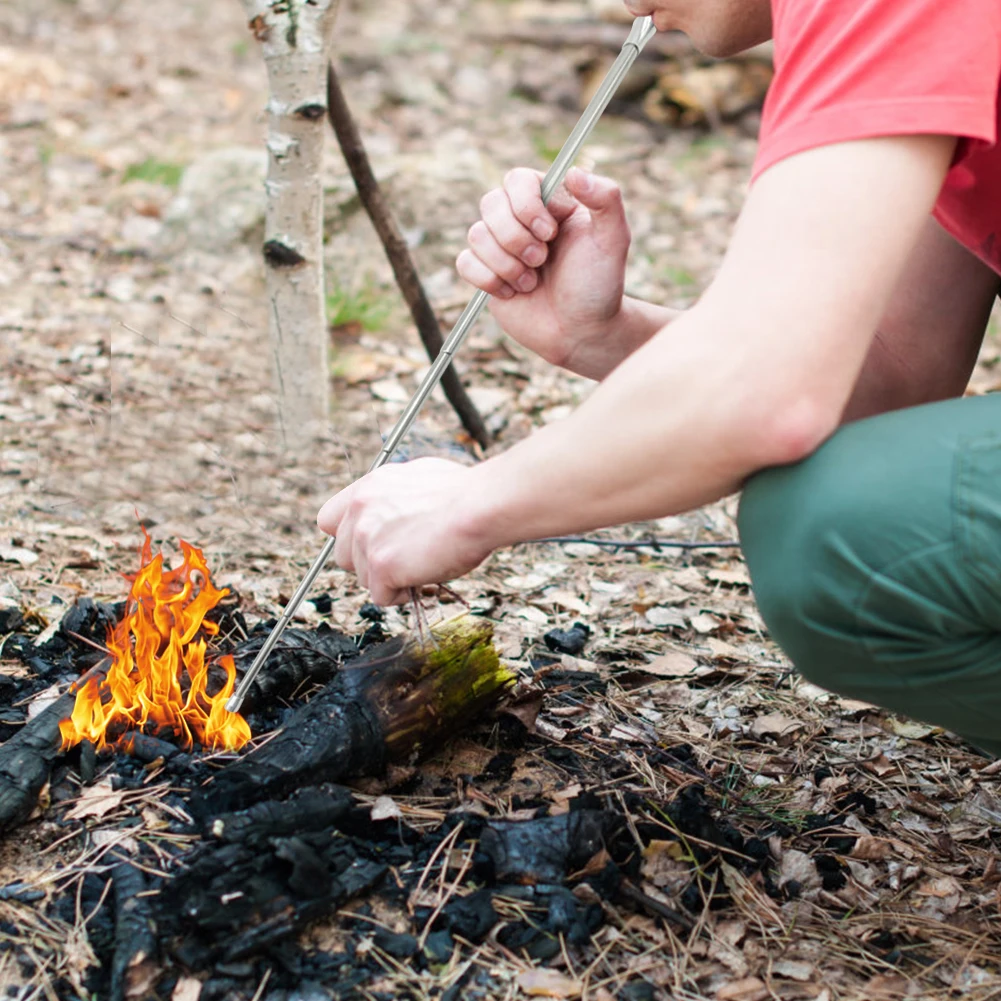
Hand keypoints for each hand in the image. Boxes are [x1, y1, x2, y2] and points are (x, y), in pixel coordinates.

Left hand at [316, 458, 495, 605]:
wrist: (480, 506)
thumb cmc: (465, 494)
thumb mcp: (419, 478)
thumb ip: (396, 496)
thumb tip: (399, 507)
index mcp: (368, 486)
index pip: (329, 520)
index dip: (349, 538)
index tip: (372, 545)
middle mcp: (360, 509)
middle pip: (343, 555)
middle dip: (371, 563)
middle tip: (404, 559)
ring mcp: (366, 537)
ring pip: (363, 578)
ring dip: (390, 579)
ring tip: (422, 566)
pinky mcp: (380, 564)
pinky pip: (381, 596)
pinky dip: (402, 595)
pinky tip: (424, 578)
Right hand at [456, 166, 631, 378]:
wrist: (581, 332)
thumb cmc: (599, 285)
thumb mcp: (614, 239)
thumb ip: (606, 198)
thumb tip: (573, 171)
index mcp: (550, 203)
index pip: (517, 180)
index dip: (526, 206)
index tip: (550, 234)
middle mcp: (521, 219)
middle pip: (490, 204)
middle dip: (515, 239)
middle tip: (542, 261)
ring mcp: (501, 246)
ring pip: (476, 235)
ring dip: (506, 264)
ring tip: (531, 282)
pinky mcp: (486, 272)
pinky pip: (465, 263)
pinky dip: (488, 280)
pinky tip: (512, 293)